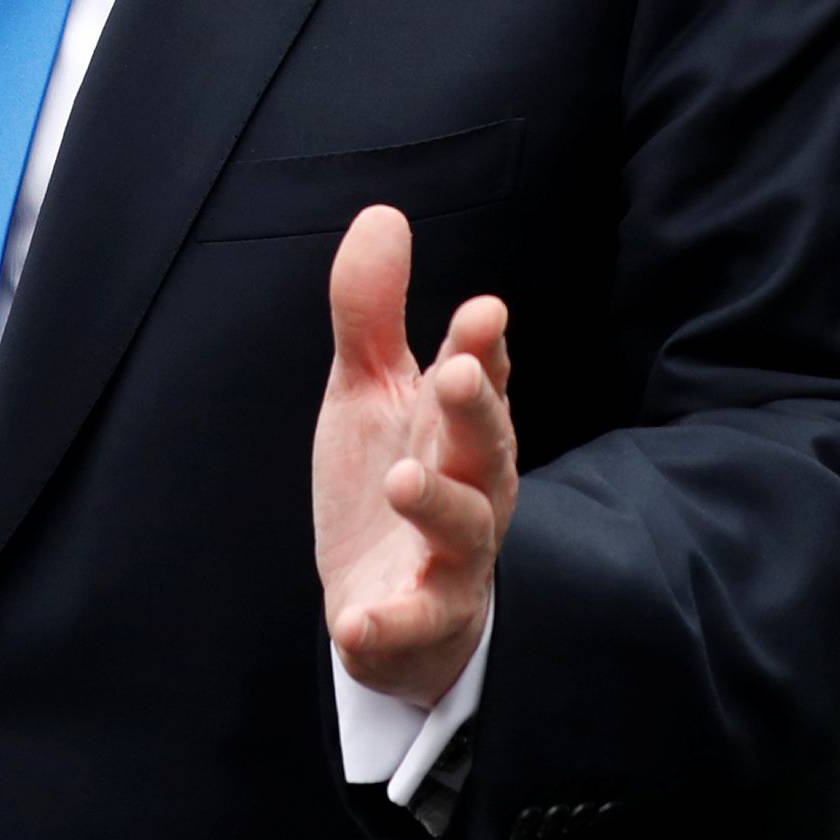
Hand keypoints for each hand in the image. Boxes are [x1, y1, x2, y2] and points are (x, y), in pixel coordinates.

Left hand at [313, 204, 516, 705]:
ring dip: (440, 505)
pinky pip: (412, 625)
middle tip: (456, 374)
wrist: (390, 601)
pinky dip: (387, 626)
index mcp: (457, 423)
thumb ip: (371, 311)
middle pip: (487, 445)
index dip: (484, 347)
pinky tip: (353, 620)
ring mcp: (452, 558)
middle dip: (477, 409)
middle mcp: (470, 485)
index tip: (482, 313)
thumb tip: (383, 213)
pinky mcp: (421, 622)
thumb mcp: (370, 391)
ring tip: (404, 480)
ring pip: (465, 531)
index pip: (481, 376)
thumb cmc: (392, 479)